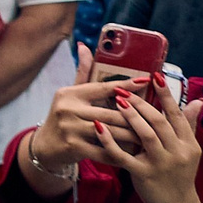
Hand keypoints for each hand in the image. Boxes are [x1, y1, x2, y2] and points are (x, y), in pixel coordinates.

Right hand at [29, 44, 146, 168]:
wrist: (45, 146)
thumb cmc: (64, 117)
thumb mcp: (71, 95)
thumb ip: (83, 73)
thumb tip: (83, 46)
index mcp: (70, 94)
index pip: (103, 87)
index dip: (126, 84)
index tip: (146, 79)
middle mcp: (68, 109)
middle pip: (112, 113)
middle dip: (136, 119)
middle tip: (157, 122)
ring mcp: (70, 129)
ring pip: (112, 133)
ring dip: (133, 138)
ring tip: (150, 139)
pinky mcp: (73, 147)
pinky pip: (105, 151)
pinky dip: (121, 155)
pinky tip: (134, 156)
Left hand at [92, 73, 202, 202]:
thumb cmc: (178, 173)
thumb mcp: (188, 150)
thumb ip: (188, 125)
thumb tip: (197, 101)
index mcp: (188, 144)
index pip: (176, 114)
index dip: (166, 95)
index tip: (154, 76)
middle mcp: (177, 153)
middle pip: (159, 122)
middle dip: (141, 104)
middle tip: (123, 90)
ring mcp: (160, 164)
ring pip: (144, 135)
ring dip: (130, 117)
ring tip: (116, 102)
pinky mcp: (143, 174)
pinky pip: (123, 155)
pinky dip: (109, 141)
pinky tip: (98, 128)